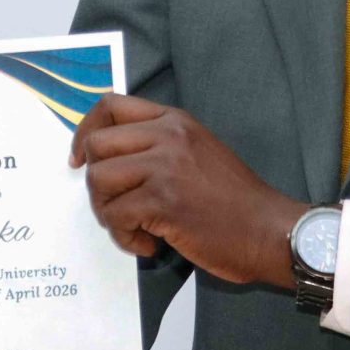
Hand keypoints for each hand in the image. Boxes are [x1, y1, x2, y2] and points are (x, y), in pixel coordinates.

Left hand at [69, 93, 306, 287]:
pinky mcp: (163, 201)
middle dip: (95, 183)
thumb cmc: (235, 201)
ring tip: (135, 228)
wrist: (269, 230)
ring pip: (99, 181)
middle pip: (96, 146)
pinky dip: (125, 238)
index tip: (80, 160)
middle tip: (115, 207)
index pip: (111, 106)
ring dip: (108, 213)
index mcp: (174, 121)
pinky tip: (150, 244)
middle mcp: (168, 136)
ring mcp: (165, 167)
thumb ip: (158, 145)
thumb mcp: (197, 153)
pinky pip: (116, 216)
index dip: (85, 132)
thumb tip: (106, 157)